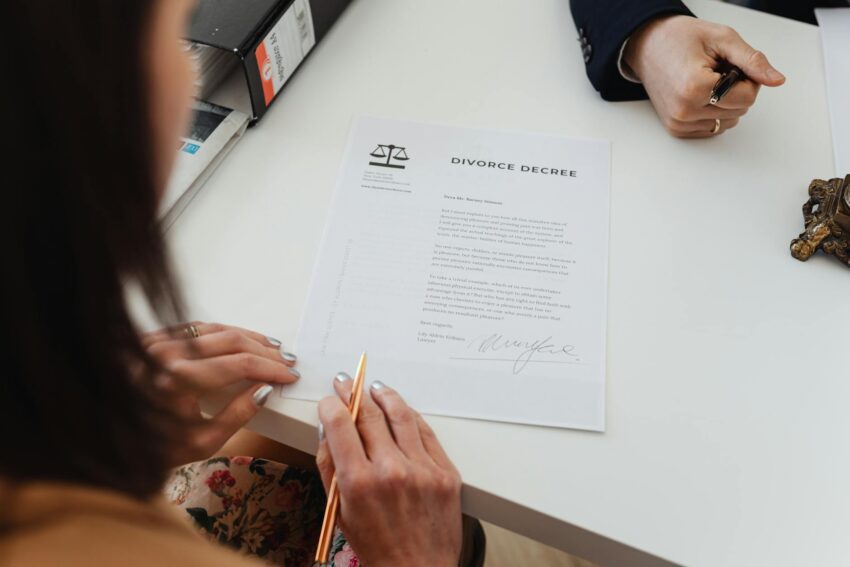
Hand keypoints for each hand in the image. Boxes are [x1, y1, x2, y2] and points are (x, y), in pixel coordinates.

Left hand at [142, 322, 299, 465]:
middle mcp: (166, 352)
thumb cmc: (153, 448)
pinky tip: (239, 339)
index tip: (289, 376)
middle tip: (286, 361)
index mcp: (177, 379)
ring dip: (247, 337)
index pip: (240, 363)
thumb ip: (237, 415)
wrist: (108, 439)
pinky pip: (195, 328)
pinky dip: (222, 332)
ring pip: (214, 328)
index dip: (270, 369)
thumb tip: (265, 389)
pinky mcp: (151, 338)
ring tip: (270, 347)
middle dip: (264, 350)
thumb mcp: (201, 442)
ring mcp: (156, 341)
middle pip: (231, 340)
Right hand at [316, 376, 462, 566]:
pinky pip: (426, 433)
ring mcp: (423, 470)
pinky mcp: (446, 472)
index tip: (329, 400)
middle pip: (370, 415)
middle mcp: (392, 471)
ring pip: (401, 416)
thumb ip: (330, 467)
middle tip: (347, 382)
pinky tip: (401, 409)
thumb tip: (327, 430)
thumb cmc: (376, 545)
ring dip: (385, 396)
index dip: (331, 406)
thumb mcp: (339, 510)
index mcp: (359, 482)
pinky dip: (411, 416)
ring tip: (376, 387)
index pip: (341, 425)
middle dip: (354, 394)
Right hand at [624, 15, 784, 137]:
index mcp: (695, 88)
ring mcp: (678, 122)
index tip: (731, 65)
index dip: (747, 79)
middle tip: (716, 71)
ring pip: (727, 122)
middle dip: (736, 91)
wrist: (647, 46)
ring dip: (725, 103)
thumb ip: (752, 61)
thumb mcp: (722, 39)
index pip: (747, 98)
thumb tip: (776, 80)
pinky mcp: (676, 129)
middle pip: (739, 111)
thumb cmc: (680, 39)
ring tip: (706, 82)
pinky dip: (713, 113)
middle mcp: (684, 111)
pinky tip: (700, 96)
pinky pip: (712, 128)